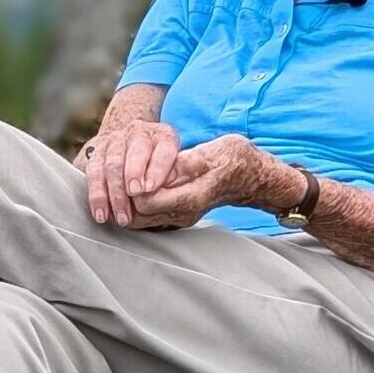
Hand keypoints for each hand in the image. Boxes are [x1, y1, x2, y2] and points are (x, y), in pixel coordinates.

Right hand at [79, 120, 179, 225]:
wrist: (133, 138)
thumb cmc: (161, 159)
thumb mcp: (181, 160)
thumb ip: (185, 171)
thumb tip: (192, 181)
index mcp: (163, 135)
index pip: (163, 150)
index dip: (157, 169)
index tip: (151, 188)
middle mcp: (138, 134)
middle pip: (134, 154)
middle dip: (132, 176)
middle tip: (134, 196)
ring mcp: (115, 141)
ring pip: (111, 164)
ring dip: (114, 192)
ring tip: (120, 216)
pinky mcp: (97, 152)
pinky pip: (93, 173)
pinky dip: (96, 195)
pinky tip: (102, 213)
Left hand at [129, 134, 279, 229]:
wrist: (251, 176)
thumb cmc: (233, 158)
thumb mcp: (212, 152)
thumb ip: (185, 163)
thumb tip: (160, 172)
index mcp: (193, 197)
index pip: (147, 201)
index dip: (133, 185)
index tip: (132, 167)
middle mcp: (184, 213)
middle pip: (137, 215)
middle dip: (125, 197)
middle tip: (122, 174)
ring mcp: (180, 217)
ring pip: (138, 220)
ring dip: (127, 202)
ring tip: (125, 179)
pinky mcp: (177, 216)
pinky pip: (146, 218)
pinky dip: (134, 205)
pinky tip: (134, 186)